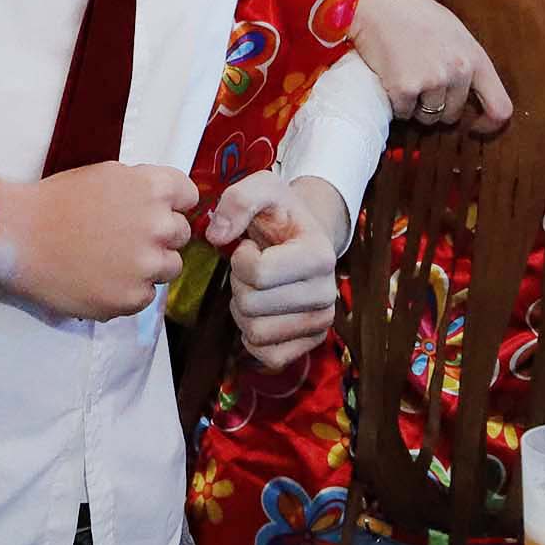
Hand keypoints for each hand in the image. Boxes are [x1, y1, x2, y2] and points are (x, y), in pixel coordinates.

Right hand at [0, 162, 199, 321]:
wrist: (19, 237)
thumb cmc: (57, 200)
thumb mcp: (106, 176)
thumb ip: (142, 188)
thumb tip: (168, 204)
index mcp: (152, 188)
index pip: (189, 196)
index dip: (172, 204)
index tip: (154, 211)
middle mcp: (158, 225)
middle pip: (181, 234)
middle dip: (160, 236)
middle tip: (127, 238)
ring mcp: (146, 265)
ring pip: (169, 267)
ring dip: (150, 265)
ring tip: (114, 261)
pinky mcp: (131, 298)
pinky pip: (146, 295)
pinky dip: (129, 290)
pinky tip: (102, 279)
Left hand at [205, 171, 346, 369]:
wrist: (304, 237)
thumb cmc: (281, 214)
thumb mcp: (263, 188)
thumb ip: (238, 200)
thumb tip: (217, 236)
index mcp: (319, 255)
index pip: (257, 273)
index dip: (240, 258)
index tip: (250, 246)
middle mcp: (327, 294)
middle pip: (252, 305)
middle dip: (239, 283)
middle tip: (251, 267)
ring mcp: (321, 322)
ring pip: (256, 332)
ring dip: (243, 309)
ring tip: (256, 287)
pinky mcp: (310, 343)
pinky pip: (268, 356)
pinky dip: (252, 336)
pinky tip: (260, 311)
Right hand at [350, 0, 512, 132]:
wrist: (375, 1)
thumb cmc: (412, 13)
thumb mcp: (454, 32)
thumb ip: (466, 62)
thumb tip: (472, 94)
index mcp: (476, 57)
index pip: (500, 107)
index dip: (489, 124)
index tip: (475, 126)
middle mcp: (459, 71)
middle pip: (454, 114)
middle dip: (438, 107)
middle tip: (420, 83)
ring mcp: (432, 80)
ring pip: (428, 117)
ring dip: (416, 107)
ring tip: (405, 77)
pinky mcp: (405, 88)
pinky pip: (404, 113)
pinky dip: (396, 103)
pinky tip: (391, 78)